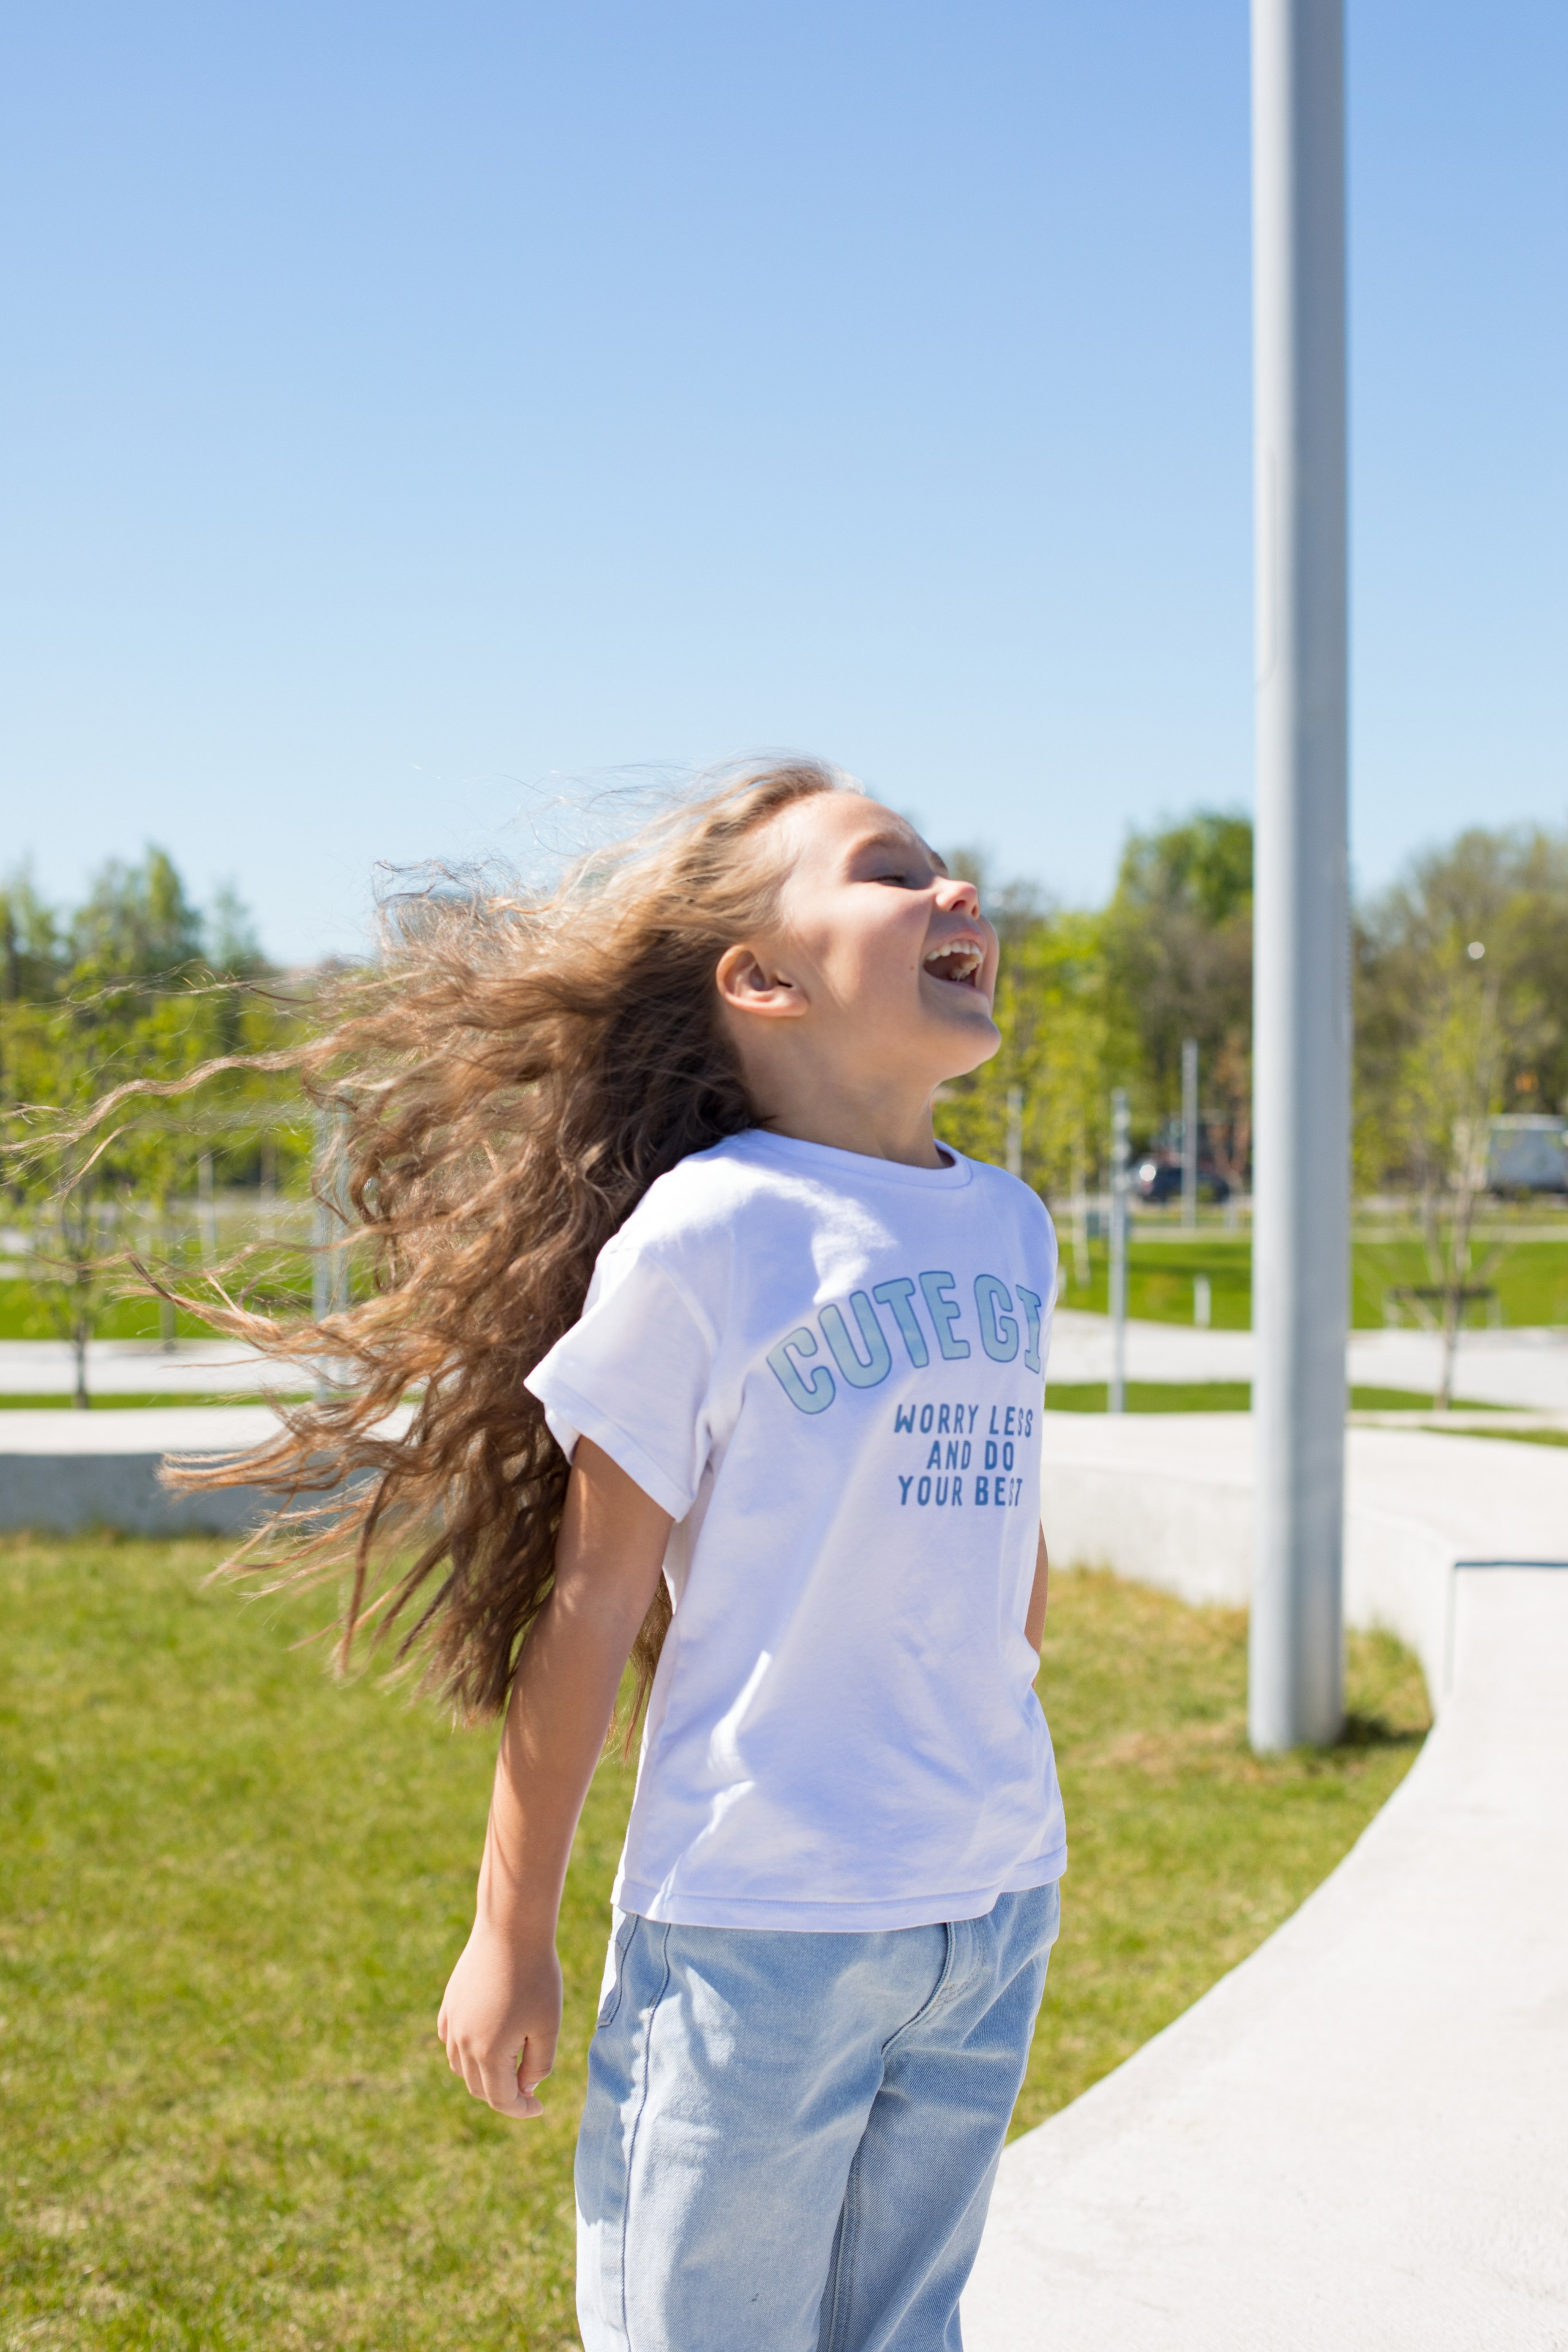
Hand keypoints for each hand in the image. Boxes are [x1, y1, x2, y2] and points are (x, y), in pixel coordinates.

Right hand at [437, 1922, 562, 2119]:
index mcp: (488, 2054)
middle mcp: (462, 2043)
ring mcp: (452, 2022)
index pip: (501, 2100)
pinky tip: (486, 2042)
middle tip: (528, 2089)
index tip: (539, 2108)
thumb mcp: (548, 2026)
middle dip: (504, 2094)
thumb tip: (525, 2089)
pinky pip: (451, 2041)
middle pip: (479, 2088)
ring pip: (461, 2067)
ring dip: (483, 2075)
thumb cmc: (536, 1977)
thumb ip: (538, 2066)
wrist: (511, 1929)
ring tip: (510, 2066)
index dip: (521, 2110)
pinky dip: (466, 2052)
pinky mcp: (449, 2004)